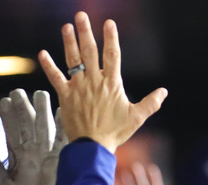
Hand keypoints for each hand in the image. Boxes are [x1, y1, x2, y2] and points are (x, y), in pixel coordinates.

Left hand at [38, 12, 166, 152]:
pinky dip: (49, 66)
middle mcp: (94, 81)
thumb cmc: (115, 133)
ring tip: (66, 26)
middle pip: (90, 51)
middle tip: (81, 15)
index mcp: (112, 83)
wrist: (93, 147)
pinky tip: (42, 53)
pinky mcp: (66, 97)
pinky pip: (56, 78)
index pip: (113, 55)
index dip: (111, 38)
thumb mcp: (136, 118)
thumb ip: (151, 103)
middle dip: (86, 32)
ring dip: (69, 42)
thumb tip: (164, 91)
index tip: (109, 23)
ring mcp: (79, 88)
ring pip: (73, 60)